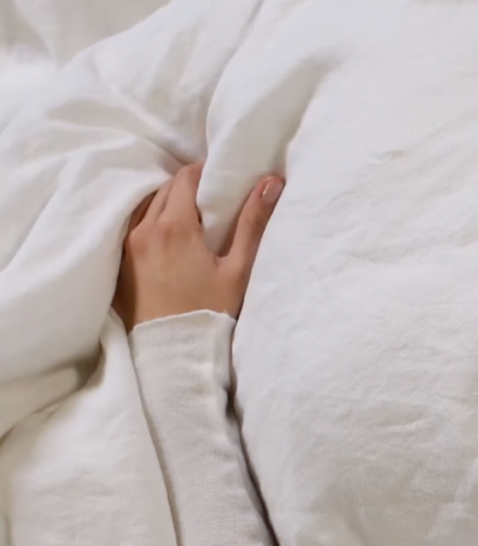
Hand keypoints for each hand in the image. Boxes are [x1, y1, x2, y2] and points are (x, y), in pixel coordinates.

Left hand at [113, 163, 284, 330]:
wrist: (174, 355)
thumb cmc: (211, 313)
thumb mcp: (238, 269)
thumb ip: (253, 223)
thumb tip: (270, 182)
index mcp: (174, 227)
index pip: (186, 177)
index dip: (207, 172)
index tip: (224, 180)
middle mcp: (144, 231)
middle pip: (165, 188)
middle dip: (189, 186)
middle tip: (214, 199)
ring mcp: (128, 247)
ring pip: (147, 205)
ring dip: (169, 202)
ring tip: (193, 218)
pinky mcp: (122, 263)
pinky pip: (134, 226)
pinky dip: (152, 220)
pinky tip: (171, 237)